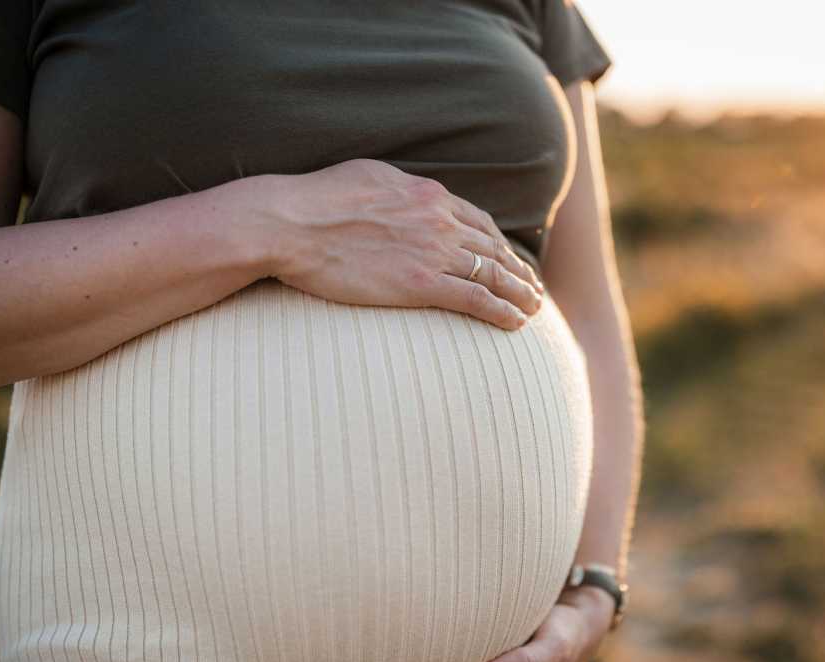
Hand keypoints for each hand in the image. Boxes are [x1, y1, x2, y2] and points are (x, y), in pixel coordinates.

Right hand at [245, 158, 544, 330]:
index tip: (511, 259)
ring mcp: (433, 252)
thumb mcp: (366, 176)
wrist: (290, 223)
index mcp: (427, 194)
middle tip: (534, 289)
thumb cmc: (314, 200)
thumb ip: (397, 189)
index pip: (479, 222)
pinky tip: (516, 323)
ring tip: (534, 309)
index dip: (500, 244)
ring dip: (520, 293)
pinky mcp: (420, 284)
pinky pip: (475, 299)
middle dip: (519, 271)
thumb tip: (402, 195)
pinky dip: (502, 311)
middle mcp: (439, 220)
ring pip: (493, 274)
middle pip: (493, 249)